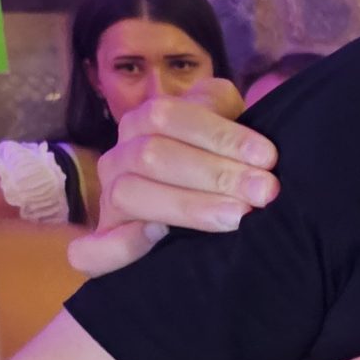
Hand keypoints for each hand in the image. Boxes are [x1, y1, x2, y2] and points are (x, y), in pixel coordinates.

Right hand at [70, 84, 279, 275]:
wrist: (207, 200)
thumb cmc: (222, 160)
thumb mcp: (227, 120)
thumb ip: (225, 109)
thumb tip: (243, 128)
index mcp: (144, 122)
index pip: (167, 117)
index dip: (219, 135)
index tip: (268, 157)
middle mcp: (119, 157)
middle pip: (152, 155)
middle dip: (216, 173)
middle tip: (265, 192)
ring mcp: (107, 201)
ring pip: (129, 194)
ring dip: (187, 206)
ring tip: (238, 216)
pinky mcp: (102, 245)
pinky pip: (91, 250)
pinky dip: (120, 245)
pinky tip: (158, 236)